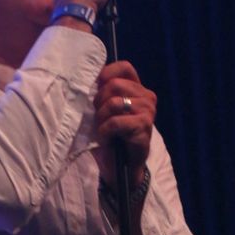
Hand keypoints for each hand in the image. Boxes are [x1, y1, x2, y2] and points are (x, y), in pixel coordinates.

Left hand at [93, 61, 156, 189]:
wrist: (121, 166)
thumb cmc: (111, 136)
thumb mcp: (104, 110)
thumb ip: (102, 93)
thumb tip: (86, 79)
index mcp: (137, 89)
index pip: (124, 67)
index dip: (107, 73)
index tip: (96, 86)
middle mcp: (146, 97)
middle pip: (114, 85)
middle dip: (99, 101)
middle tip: (98, 117)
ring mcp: (148, 111)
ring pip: (114, 103)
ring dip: (101, 118)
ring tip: (102, 129)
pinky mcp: (144, 126)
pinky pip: (116, 122)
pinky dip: (105, 131)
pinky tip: (106, 138)